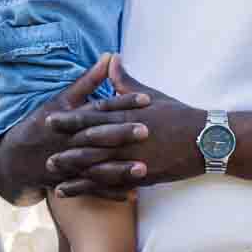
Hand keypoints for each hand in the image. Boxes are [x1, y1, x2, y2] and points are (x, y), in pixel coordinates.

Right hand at [0, 55, 150, 203]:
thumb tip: (109, 57)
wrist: (12, 158)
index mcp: (70, 118)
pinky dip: (109, 193)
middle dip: (121, 134)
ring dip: (118, 169)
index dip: (122, 103)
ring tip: (143, 168)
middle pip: (97, 136)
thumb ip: (87, 81)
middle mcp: (69, 140)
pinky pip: (90, 189)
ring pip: (95, 165)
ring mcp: (68, 162)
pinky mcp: (68, 181)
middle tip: (147, 130)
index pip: (99, 108)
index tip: (146, 99)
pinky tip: (131, 194)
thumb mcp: (61, 100)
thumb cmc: (41, 124)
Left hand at [50, 55, 204, 195]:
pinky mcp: (142, 176)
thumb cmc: (180, 116)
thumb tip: (112, 60)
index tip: (49, 120)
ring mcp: (134, 159)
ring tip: (52, 174)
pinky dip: (92, 188)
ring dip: (74, 170)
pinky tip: (77, 191)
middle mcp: (128, 138)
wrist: (209, 140)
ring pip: (98, 166)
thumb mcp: (152, 95)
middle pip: (90, 143)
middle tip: (42, 152)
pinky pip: (112, 184)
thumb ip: (126, 83)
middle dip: (66, 148)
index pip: (93, 117)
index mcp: (128, 116)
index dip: (70, 119)